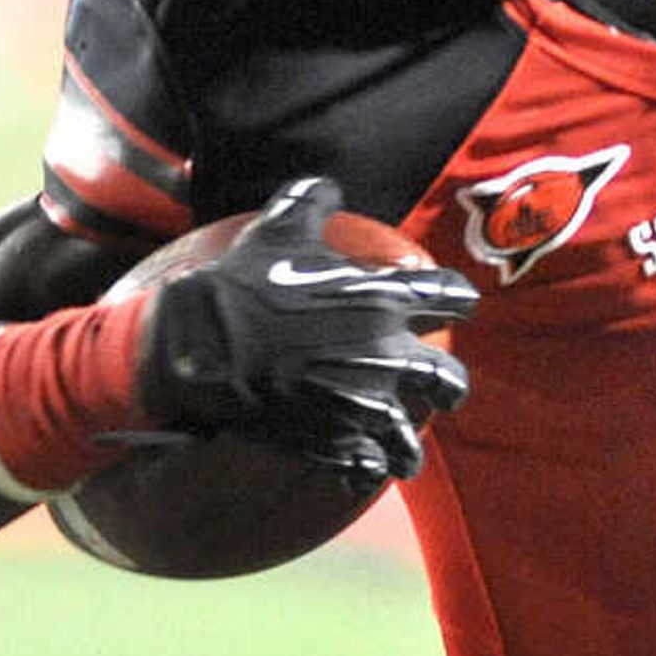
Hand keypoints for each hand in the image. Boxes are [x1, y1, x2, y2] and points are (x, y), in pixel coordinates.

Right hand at [139, 178, 477, 490]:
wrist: (199, 345)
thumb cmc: (242, 283)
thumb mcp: (279, 228)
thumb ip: (312, 201)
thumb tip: (328, 186)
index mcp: (384, 301)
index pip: (453, 297)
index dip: (455, 298)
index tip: (453, 302)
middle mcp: (387, 358)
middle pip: (450, 380)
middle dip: (446, 384)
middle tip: (435, 385)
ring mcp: (362, 407)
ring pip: (412, 441)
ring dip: (406, 444)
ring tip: (399, 448)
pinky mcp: (333, 443)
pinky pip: (367, 469)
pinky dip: (365, 470)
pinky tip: (359, 466)